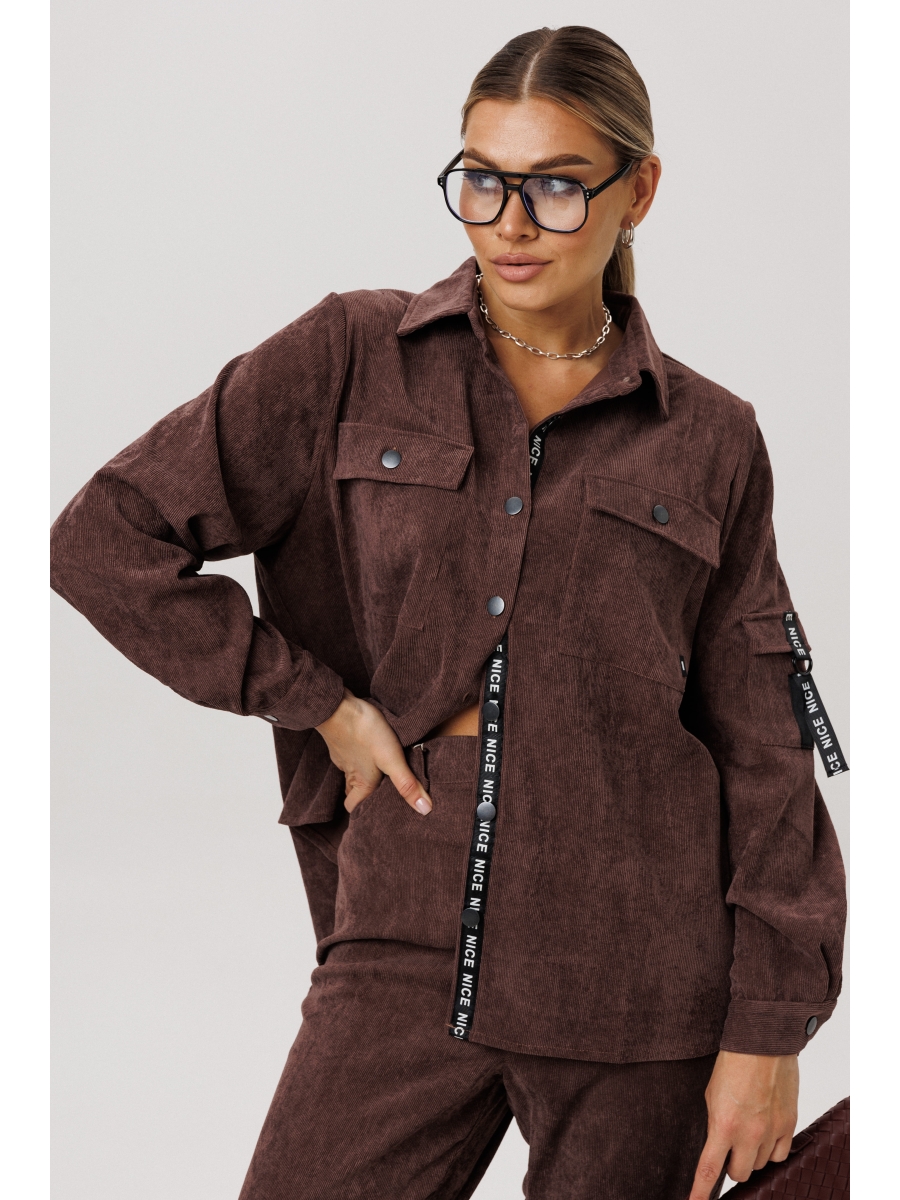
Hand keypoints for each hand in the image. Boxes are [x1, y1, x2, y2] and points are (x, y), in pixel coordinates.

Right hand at [315, 689, 431, 814]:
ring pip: (351, 772)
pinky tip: (369, 746)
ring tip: (380, 770)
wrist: (338, 706)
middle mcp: (349, 772)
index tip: (373, 814)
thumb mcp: (392, 759)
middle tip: (381, 793)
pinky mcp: (341, 739)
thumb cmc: (365, 732)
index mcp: (361, 782)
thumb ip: (407, 784)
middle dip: (364, 794)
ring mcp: (342, 755)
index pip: (353, 808)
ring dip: (362, 774)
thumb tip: (424, 810)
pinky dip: (358, 755)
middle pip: (352, 791)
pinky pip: (349, 753)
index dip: (361, 813)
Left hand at [688, 1050, 797, 1198]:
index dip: (700, 1192)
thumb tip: (718, 1146)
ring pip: (759, 1165)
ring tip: (748, 1131)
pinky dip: (771, 1150)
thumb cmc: (733, 1063)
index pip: (709, 1170)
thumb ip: (716, 1125)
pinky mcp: (788, 1125)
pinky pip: (779, 1154)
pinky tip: (765, 1134)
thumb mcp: (712, 1095)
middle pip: (739, 1173)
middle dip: (732, 1165)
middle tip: (729, 1147)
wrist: (762, 1043)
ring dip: (751, 1156)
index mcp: (723, 1125)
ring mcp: (771, 1131)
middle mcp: (749, 1134)